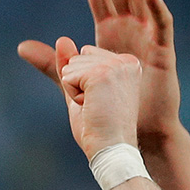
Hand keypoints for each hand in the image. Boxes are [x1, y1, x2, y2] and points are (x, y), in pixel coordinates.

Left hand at [18, 0, 180, 142]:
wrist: (135, 134)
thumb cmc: (107, 107)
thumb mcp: (74, 80)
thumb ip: (53, 63)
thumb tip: (21, 47)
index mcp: (108, 32)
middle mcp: (128, 30)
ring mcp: (147, 39)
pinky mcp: (162, 54)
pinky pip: (161, 25)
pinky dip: (156, 7)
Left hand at [57, 38, 142, 158]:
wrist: (111, 149)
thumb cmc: (99, 126)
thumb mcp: (82, 90)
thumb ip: (71, 64)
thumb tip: (62, 39)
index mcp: (127, 63)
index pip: (85, 54)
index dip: (84, 80)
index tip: (102, 100)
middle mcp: (125, 60)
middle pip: (76, 57)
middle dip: (78, 83)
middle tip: (99, 105)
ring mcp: (114, 66)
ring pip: (70, 65)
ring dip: (75, 89)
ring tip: (97, 107)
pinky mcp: (101, 74)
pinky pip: (67, 76)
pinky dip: (72, 94)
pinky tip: (91, 107)